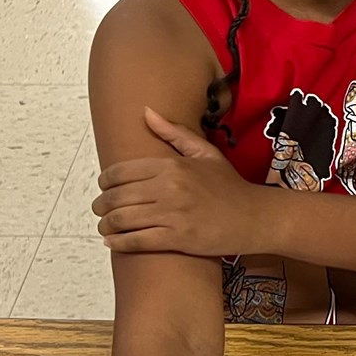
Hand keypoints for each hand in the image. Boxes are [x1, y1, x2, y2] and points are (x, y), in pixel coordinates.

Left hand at [93, 108, 267, 255]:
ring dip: (106, 225)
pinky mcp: (176, 238)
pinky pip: (136, 241)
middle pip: (115, 197)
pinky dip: (118, 243)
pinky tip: (113, 242)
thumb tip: (147, 112)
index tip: (105, 189)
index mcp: (172, 165)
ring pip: (121, 220)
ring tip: (106, 227)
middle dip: (101, 206)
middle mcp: (169, 188)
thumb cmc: (229, 186)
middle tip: (101, 210)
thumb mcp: (206, 153)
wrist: (254, 217)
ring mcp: (172, 214)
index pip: (119, 172)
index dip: (104, 182)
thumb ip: (174, 133)